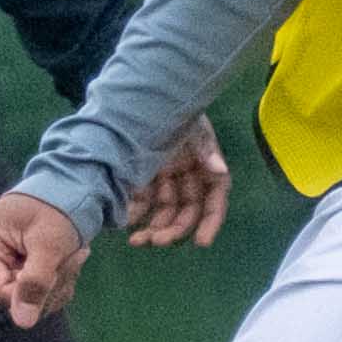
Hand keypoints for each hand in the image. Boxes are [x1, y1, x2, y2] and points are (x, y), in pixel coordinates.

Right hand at [0, 187, 91, 328]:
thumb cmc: (58, 208)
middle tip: (74, 259)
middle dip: (48, 287)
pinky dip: (56, 284)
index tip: (57, 272)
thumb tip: (23, 324)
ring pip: (26, 299)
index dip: (29, 294)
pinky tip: (67, 261)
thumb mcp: (51, 244)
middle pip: (11, 297)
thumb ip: (36, 282)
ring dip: (57, 286)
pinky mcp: (11, 266)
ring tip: (74, 256)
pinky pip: (34, 292)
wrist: (71, 188)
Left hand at [126, 112, 229, 248]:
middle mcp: (188, 180)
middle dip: (173, 230)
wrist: (146, 99)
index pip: (214, 203)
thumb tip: (219, 171)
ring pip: (162, 213)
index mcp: (207, 170)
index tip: (202, 242)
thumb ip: (206, 151)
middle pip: (185, 213)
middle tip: (156, 242)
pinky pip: (140, 203)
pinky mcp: (142, 179)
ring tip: (136, 240)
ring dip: (152, 228)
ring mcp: (165, 181)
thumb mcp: (196, 129)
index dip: (210, 223)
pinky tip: (123, 222)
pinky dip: (134, 214)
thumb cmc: (179, 114)